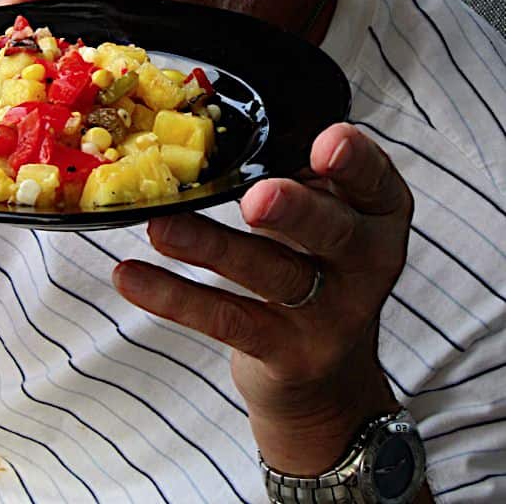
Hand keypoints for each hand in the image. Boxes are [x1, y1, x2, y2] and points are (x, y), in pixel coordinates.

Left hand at [112, 122, 412, 473]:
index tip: (324, 142)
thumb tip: (220, 129)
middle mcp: (367, 264)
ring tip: (161, 226)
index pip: (375, 180)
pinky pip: (226, 320)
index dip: (355, 160)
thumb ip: (299, 176)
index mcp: (379, 214)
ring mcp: (331, 315)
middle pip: (333, 232)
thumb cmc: (318, 266)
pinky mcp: (287, 354)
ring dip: (210, 247)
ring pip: (269, 273)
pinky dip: (175, 296)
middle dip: (295, 211)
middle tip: (255, 198)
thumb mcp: (327, 216)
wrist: (329, 381)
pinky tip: (130, 276)